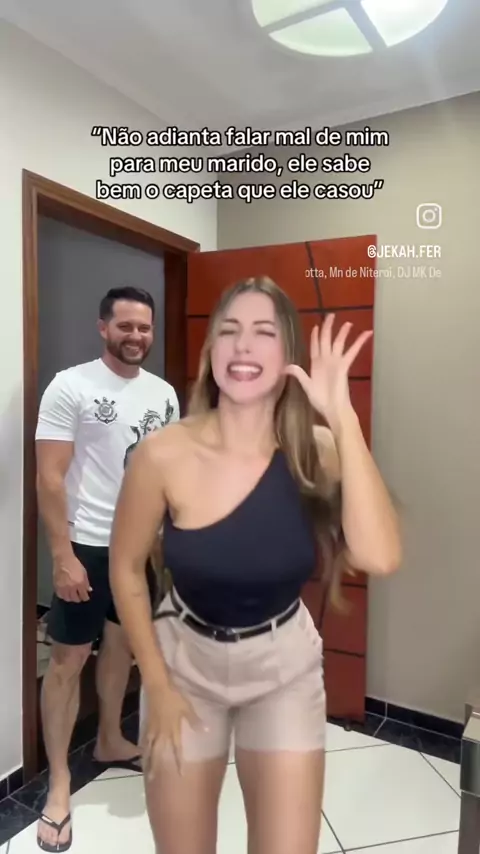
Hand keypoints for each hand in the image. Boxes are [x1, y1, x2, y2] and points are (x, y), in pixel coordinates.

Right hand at [53, 554, 91, 601]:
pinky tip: (65, 593)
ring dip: (71, 598)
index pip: (84, 596)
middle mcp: (72, 587)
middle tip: (79, 596)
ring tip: (72, 595)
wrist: (63, 559)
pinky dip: (63, 596)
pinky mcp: (57, 586)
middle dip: (78, 598)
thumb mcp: (84, 572)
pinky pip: (60, 595)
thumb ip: (86, 582)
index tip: (86, 597)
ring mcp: (63, 588)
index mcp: (80, 583)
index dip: (85, 597)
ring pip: (67, 599)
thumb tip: (89, 590)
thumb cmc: (75, 564)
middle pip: (75, 599)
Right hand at [142, 683, 203, 777]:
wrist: (157, 687)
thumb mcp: (187, 708)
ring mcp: (153, 730)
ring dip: (148, 761)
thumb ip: (195, 721)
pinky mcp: (148, 724)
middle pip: (159, 754)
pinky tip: (143, 754)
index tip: (181, 775)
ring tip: (147, 772)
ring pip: (150, 749)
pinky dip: (144, 749)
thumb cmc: (174, 697)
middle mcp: (162, 734)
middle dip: (157, 767)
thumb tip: (206, 731)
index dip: (179, 763)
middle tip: (154, 781)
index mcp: (173, 731)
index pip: (177, 750)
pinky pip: (145, 740)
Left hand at [285, 314, 371, 432]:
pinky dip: (359, 342)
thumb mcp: (307, 386)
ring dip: (342, 332)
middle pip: (326, 339)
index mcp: (316, 364)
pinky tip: (366, 334)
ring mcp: (336, 362)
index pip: (315, 346)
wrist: (333, 409)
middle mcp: (326, 360)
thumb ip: (299, 374)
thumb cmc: (321, 400)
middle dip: (328, 327)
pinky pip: (352, 351)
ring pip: (339, 343)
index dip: (315, 336)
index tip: (316, 326)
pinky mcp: (344, 365)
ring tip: (348, 323)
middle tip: (331, 315)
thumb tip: (285, 368)